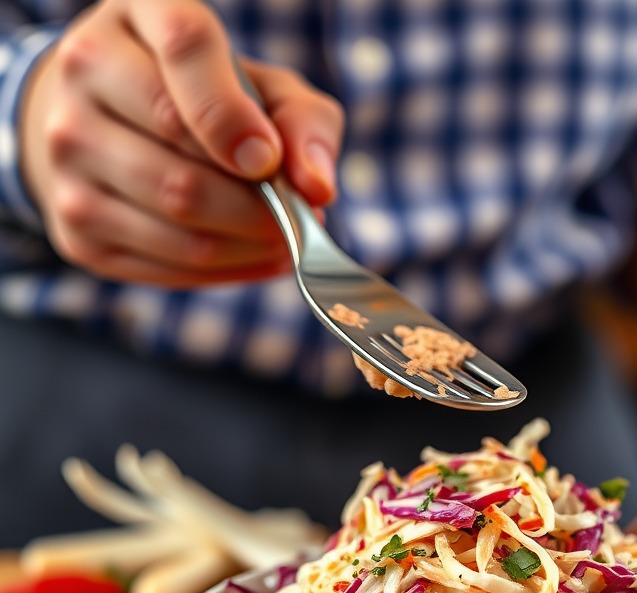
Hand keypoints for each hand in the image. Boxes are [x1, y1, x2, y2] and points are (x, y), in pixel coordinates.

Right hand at [19, 0, 342, 287]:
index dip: (234, 117)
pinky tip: (256, 253)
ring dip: (251, 243)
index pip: (186, 51)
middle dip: (261, 208)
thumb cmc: (208, 99)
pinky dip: (231, 268)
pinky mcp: (76, 229)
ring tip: (282, 234)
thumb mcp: (264, 86)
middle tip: (298, 215)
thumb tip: (316, 188)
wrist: (107, 118)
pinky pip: (170, 267)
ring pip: (181, 225)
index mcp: (136, 14)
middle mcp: (85, 76)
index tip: (270, 161)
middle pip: (186, 171)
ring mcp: (65, 155)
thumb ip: (303, 122)